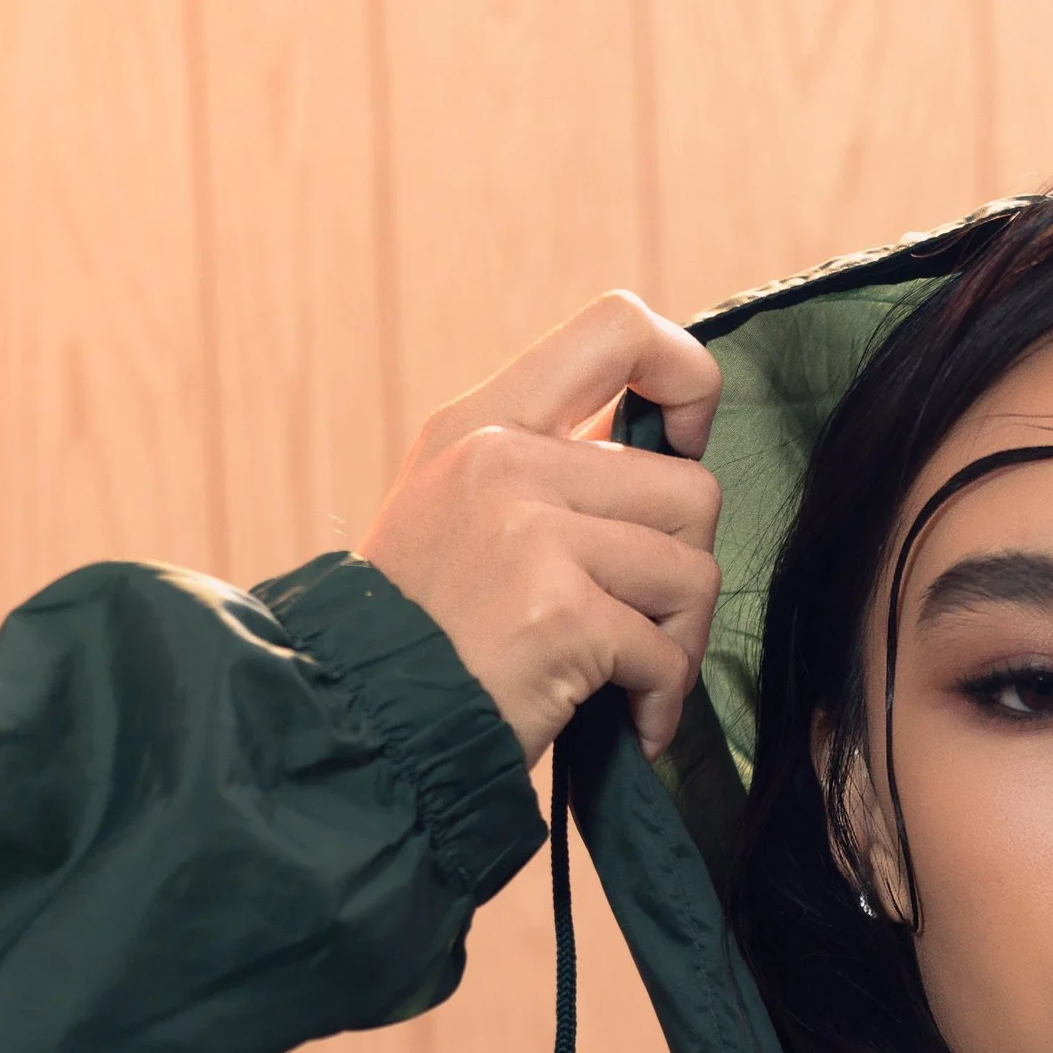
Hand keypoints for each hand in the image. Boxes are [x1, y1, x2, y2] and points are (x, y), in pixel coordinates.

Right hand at [362, 291, 722, 767]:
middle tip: (645, 624)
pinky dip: (659, 700)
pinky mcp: (557, 613)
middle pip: (690, 489)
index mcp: (483, 423)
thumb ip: (543, 467)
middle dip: (685, 571)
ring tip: (630, 678)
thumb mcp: (453, 510)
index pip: (620, 328)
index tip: (684, 445)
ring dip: (679, 641)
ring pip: (694, 572)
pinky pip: (665, 653)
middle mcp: (504, 461)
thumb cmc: (422, 636)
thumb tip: (663, 446)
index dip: (687, 378)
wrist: (358, 724)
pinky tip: (624, 719)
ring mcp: (530, 534)